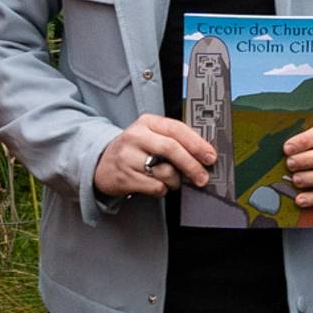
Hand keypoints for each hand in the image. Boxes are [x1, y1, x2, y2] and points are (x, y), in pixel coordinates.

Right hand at [93, 114, 217, 199]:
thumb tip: (203, 154)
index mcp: (147, 122)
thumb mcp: (151, 136)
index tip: (210, 156)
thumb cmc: (134, 150)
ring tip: (173, 181)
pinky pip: (155, 186)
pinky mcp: (125, 176)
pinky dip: (162, 189)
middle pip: (171, 149)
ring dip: (176, 181)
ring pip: (164, 171)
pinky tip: (157, 185)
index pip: (177, 129)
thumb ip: (174, 140)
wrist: (101, 164)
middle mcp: (136, 136)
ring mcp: (128, 156)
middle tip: (202, 177)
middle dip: (192, 165)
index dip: (197, 144)